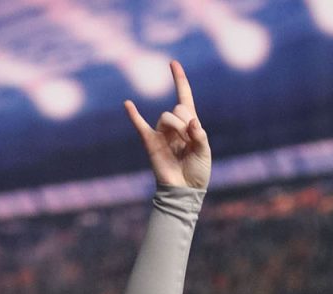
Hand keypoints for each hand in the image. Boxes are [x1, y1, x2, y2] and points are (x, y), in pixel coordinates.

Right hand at [124, 60, 210, 189]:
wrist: (184, 191)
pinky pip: (140, 126)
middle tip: (189, 138)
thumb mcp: (204, 152)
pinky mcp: (151, 143)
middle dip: (186, 120)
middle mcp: (174, 126)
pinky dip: (133, 115)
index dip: (179, 80)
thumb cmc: (197, 172)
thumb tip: (191, 120)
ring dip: (176, 126)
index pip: (184, 97)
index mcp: (189, 125)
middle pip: (178, 108)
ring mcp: (161, 134)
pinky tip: (128, 104)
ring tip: (181, 144)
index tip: (173, 63)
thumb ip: (199, 135)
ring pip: (166, 116)